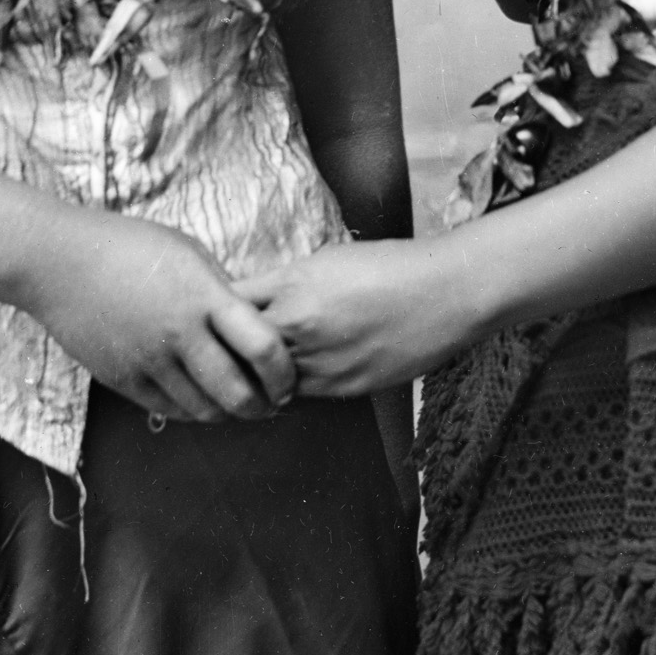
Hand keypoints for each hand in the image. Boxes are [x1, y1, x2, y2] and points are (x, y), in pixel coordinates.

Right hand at [21, 212, 297, 424]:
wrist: (58, 262)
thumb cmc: (130, 247)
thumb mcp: (189, 253)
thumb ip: (222, 292)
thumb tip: (254, 325)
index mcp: (203, 296)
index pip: (264, 347)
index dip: (285, 373)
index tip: (289, 378)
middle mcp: (179, 333)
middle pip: (238, 393)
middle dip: (264, 406)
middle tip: (272, 403)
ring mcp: (148, 360)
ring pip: (204, 411)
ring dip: (230, 414)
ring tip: (240, 404)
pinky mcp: (122, 379)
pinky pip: (169, 410)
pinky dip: (193, 411)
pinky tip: (202, 400)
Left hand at [238, 237, 484, 397]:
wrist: (445, 293)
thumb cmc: (388, 266)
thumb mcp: (325, 260)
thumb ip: (282, 282)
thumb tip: (248, 298)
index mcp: (291, 286)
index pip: (228, 306)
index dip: (216, 313)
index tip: (211, 315)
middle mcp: (299, 327)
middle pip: (238, 350)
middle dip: (228, 350)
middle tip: (219, 350)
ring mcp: (321, 363)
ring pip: (265, 380)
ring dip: (257, 375)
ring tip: (255, 366)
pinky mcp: (343, 388)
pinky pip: (300, 394)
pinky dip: (290, 387)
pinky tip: (295, 374)